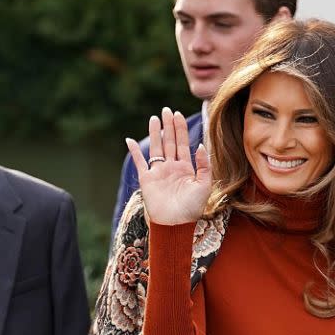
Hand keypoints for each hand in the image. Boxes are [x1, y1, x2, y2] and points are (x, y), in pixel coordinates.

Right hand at [126, 107, 211, 225]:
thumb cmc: (192, 209)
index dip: (180, 128)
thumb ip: (204, 165)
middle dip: (168, 126)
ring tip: (154, 118)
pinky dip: (134, 152)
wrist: (175, 224)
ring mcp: (158, 173)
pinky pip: (139, 163)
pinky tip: (129, 140)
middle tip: (166, 110)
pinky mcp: (147, 180)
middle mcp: (171, 168)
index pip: (183, 143)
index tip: (178, 114)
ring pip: (156, 148)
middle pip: (169, 142)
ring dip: (155, 133)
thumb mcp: (204, 185)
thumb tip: (201, 145)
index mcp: (186, 168)